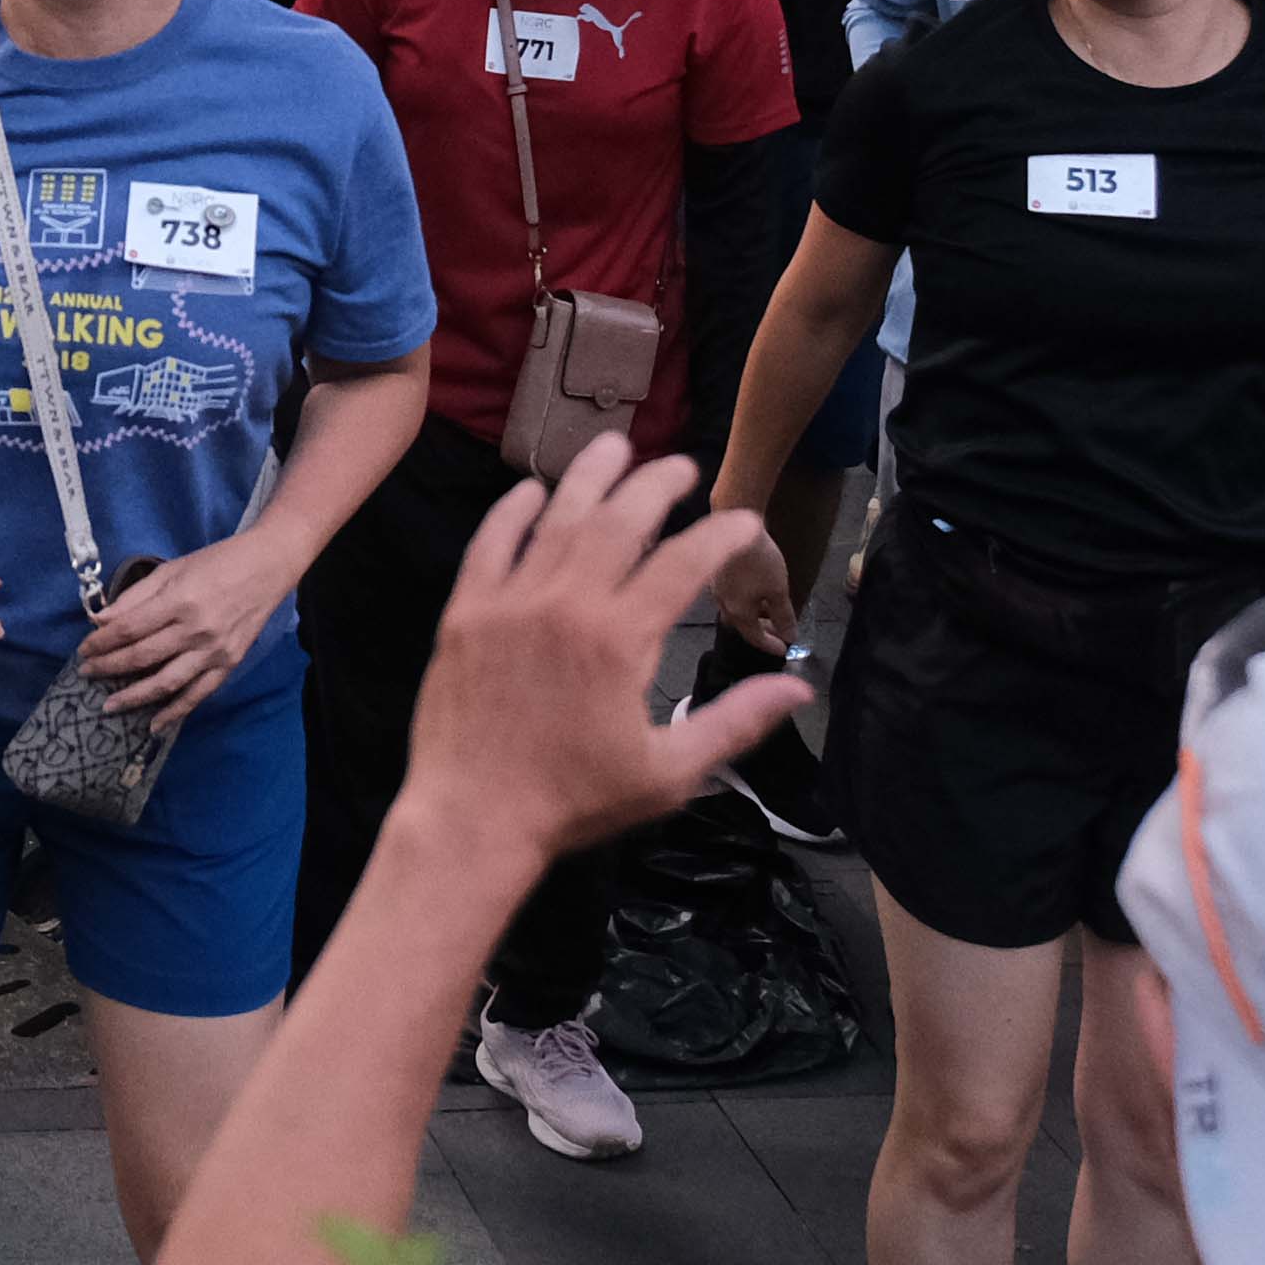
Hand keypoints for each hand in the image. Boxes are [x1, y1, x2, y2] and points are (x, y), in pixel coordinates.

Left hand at [79, 532, 293, 720]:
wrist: (266, 568)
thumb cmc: (215, 563)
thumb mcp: (172, 569)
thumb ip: (135, 596)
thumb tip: (100, 620)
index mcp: (179, 601)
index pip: (128, 629)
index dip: (101, 642)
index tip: (83, 650)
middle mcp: (195, 629)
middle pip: (142, 656)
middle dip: (109, 668)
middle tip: (87, 675)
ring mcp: (214, 651)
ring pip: (166, 682)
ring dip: (134, 697)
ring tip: (110, 706)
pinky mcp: (229, 663)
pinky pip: (198, 694)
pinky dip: (176, 712)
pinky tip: (154, 725)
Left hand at [408, 439, 814, 863]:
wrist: (472, 819)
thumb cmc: (575, 801)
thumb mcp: (669, 773)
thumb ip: (735, 722)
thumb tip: (799, 687)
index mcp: (621, 639)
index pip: (684, 563)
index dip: (721, 534)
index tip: (744, 519)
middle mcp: (567, 604)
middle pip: (620, 521)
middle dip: (657, 484)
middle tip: (681, 465)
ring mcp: (511, 602)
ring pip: (557, 519)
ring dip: (589, 477)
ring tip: (615, 445)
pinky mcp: (466, 613)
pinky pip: (490, 545)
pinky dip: (512, 513)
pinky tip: (532, 491)